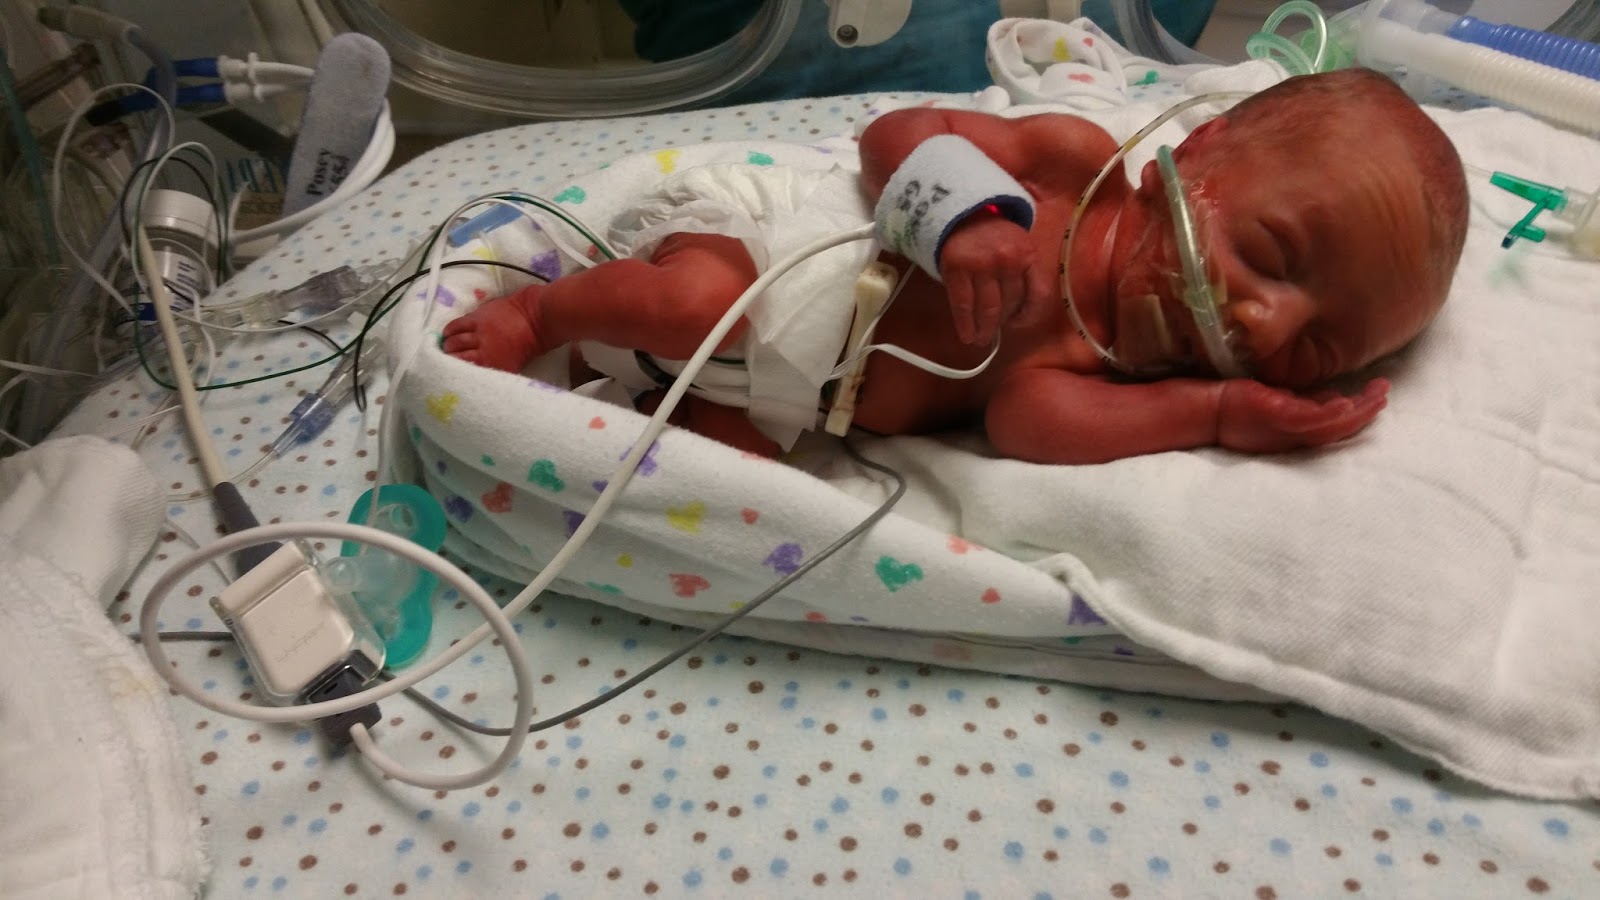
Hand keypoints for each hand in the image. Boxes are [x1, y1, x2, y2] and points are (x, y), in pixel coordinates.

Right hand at [938, 213, 1055, 346]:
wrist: (961, 214)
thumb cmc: (993, 237)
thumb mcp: (1018, 249)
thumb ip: (1023, 276)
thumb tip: (1016, 317)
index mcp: (1028, 254)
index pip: (1038, 295)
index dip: (1029, 316)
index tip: (1017, 324)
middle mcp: (1008, 259)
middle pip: (1010, 304)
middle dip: (1002, 322)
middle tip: (992, 333)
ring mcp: (982, 264)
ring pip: (988, 308)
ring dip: (985, 329)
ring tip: (980, 339)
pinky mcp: (957, 268)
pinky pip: (963, 305)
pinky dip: (965, 324)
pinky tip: (967, 335)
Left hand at [1216, 378, 1389, 453]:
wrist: (1208, 411)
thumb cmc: (1241, 409)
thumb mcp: (1280, 406)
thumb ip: (1306, 404)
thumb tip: (1335, 397)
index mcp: (1300, 430)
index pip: (1336, 423)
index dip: (1360, 412)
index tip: (1379, 396)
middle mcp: (1296, 434)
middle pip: (1339, 427)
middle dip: (1366, 411)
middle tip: (1386, 395)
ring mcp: (1285, 427)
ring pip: (1328, 425)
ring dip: (1356, 413)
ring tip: (1377, 398)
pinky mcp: (1273, 416)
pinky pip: (1305, 418)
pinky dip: (1325, 413)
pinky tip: (1344, 403)